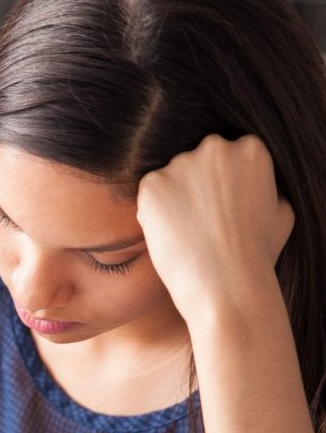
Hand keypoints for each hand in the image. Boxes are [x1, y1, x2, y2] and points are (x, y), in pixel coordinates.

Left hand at [136, 134, 294, 327]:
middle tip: (202, 226)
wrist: (226, 285)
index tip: (223, 212)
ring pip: (172, 179)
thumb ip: (269, 188)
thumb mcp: (282, 214)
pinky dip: (154, 215)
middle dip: (198, 188)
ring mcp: (181, 163)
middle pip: (198, 162)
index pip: (229, 157)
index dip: (223, 188)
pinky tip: (171, 237)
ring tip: (188, 236)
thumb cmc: (257, 257)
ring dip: (174, 202)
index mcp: (250, 148)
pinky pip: (149, 195)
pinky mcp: (152, 185)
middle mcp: (215, 147)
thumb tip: (262, 186)